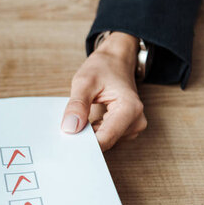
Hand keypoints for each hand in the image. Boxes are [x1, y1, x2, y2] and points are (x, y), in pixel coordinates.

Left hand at [61, 32, 146, 150]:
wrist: (116, 60)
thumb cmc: (103, 67)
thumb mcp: (84, 82)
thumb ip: (77, 105)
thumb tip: (69, 128)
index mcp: (130, 108)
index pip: (106, 138)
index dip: (85, 144)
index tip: (67, 141)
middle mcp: (136, 120)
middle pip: (106, 141)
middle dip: (85, 138)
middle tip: (67, 127)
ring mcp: (133, 125)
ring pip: (105, 141)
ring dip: (89, 134)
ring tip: (78, 118)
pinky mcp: (126, 128)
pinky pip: (106, 136)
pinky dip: (93, 131)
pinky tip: (85, 122)